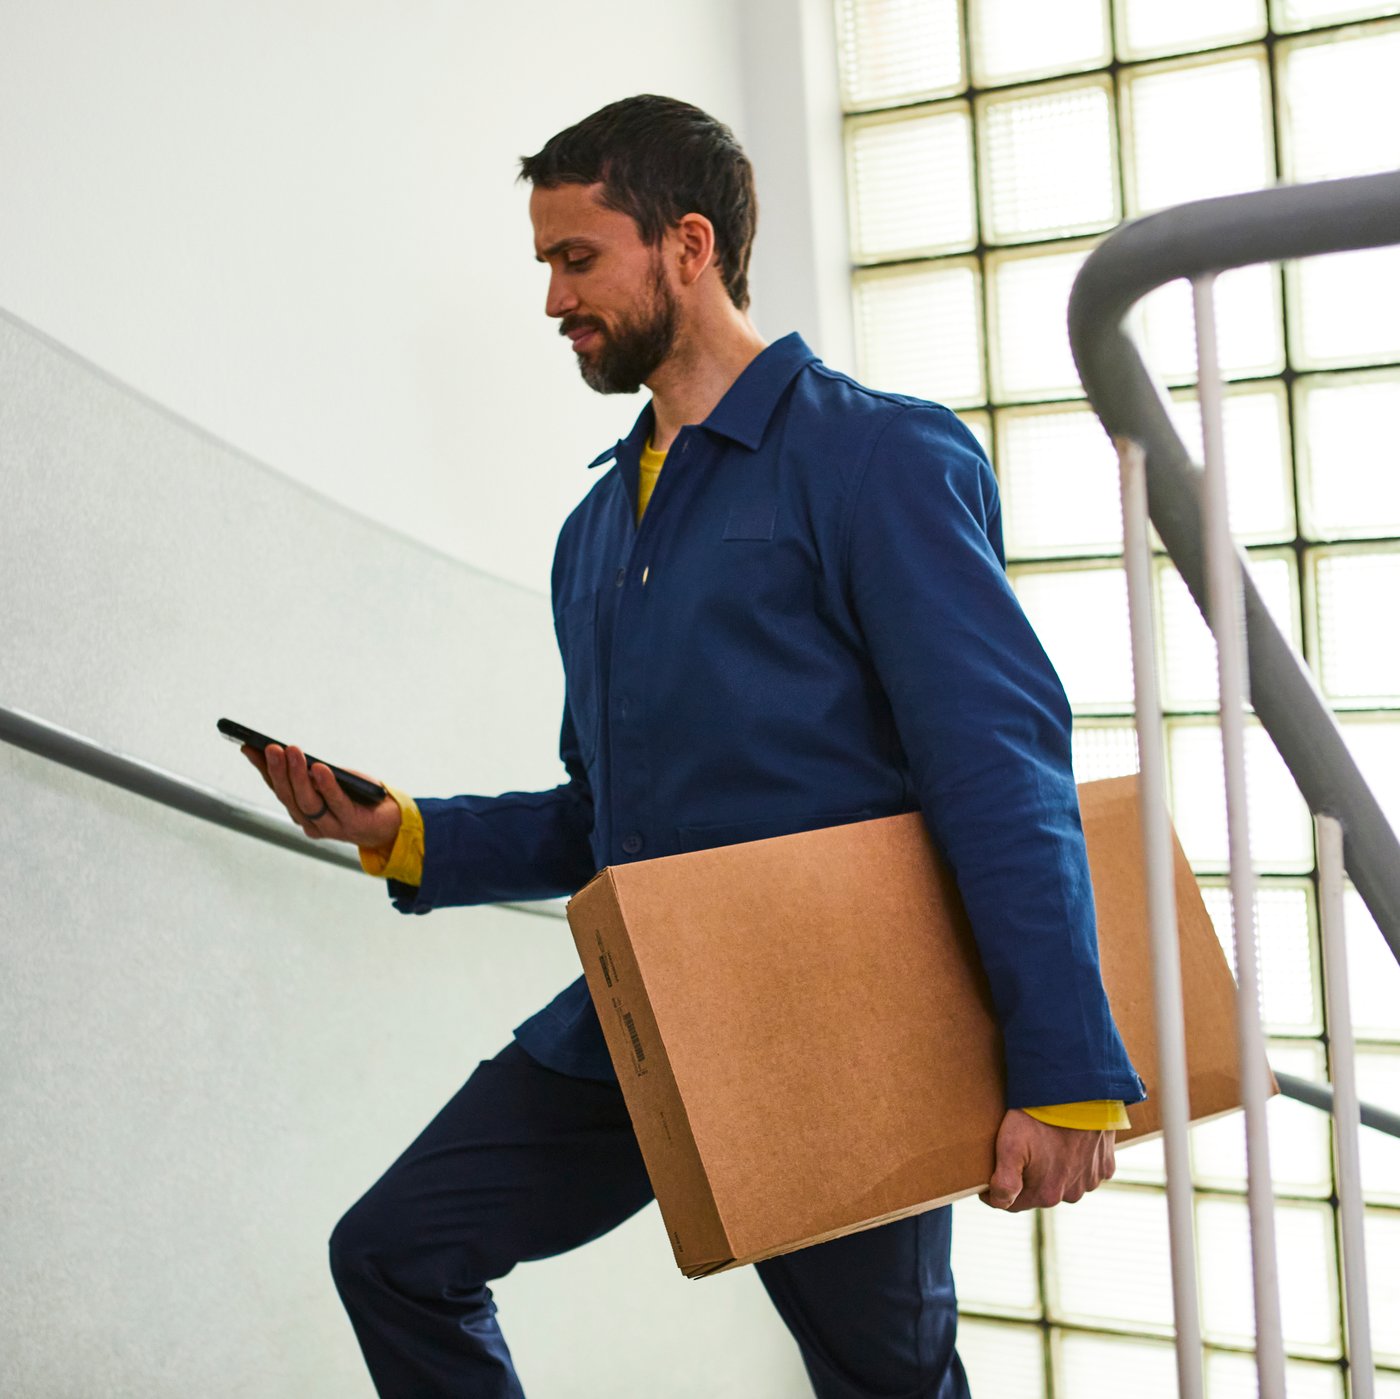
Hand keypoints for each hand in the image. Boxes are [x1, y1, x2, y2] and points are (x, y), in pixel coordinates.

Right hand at [242, 742, 401, 851]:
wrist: (391, 821)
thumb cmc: (358, 796)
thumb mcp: (332, 780)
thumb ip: (313, 772)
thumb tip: (292, 753)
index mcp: (301, 811)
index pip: (277, 788)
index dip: (262, 768)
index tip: (248, 746)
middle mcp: (310, 822)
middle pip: (288, 796)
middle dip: (277, 770)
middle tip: (270, 747)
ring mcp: (329, 826)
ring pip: (307, 802)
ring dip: (297, 775)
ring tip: (292, 751)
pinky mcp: (351, 824)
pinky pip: (336, 803)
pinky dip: (326, 785)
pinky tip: (319, 768)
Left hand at [979, 1109, 1115, 1211]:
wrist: (1077, 1093)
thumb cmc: (1039, 1117)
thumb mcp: (1010, 1145)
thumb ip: (1003, 1183)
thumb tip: (998, 1202)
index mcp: (1046, 1194)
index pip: (1014, 1202)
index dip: (999, 1188)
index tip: (992, 1171)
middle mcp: (1072, 1194)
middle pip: (1041, 1191)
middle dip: (1029, 1176)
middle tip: (1022, 1147)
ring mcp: (1091, 1180)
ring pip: (1065, 1180)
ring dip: (1055, 1168)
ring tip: (1046, 1141)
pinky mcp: (1106, 1165)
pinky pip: (1087, 1168)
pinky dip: (1078, 1159)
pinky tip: (1069, 1140)